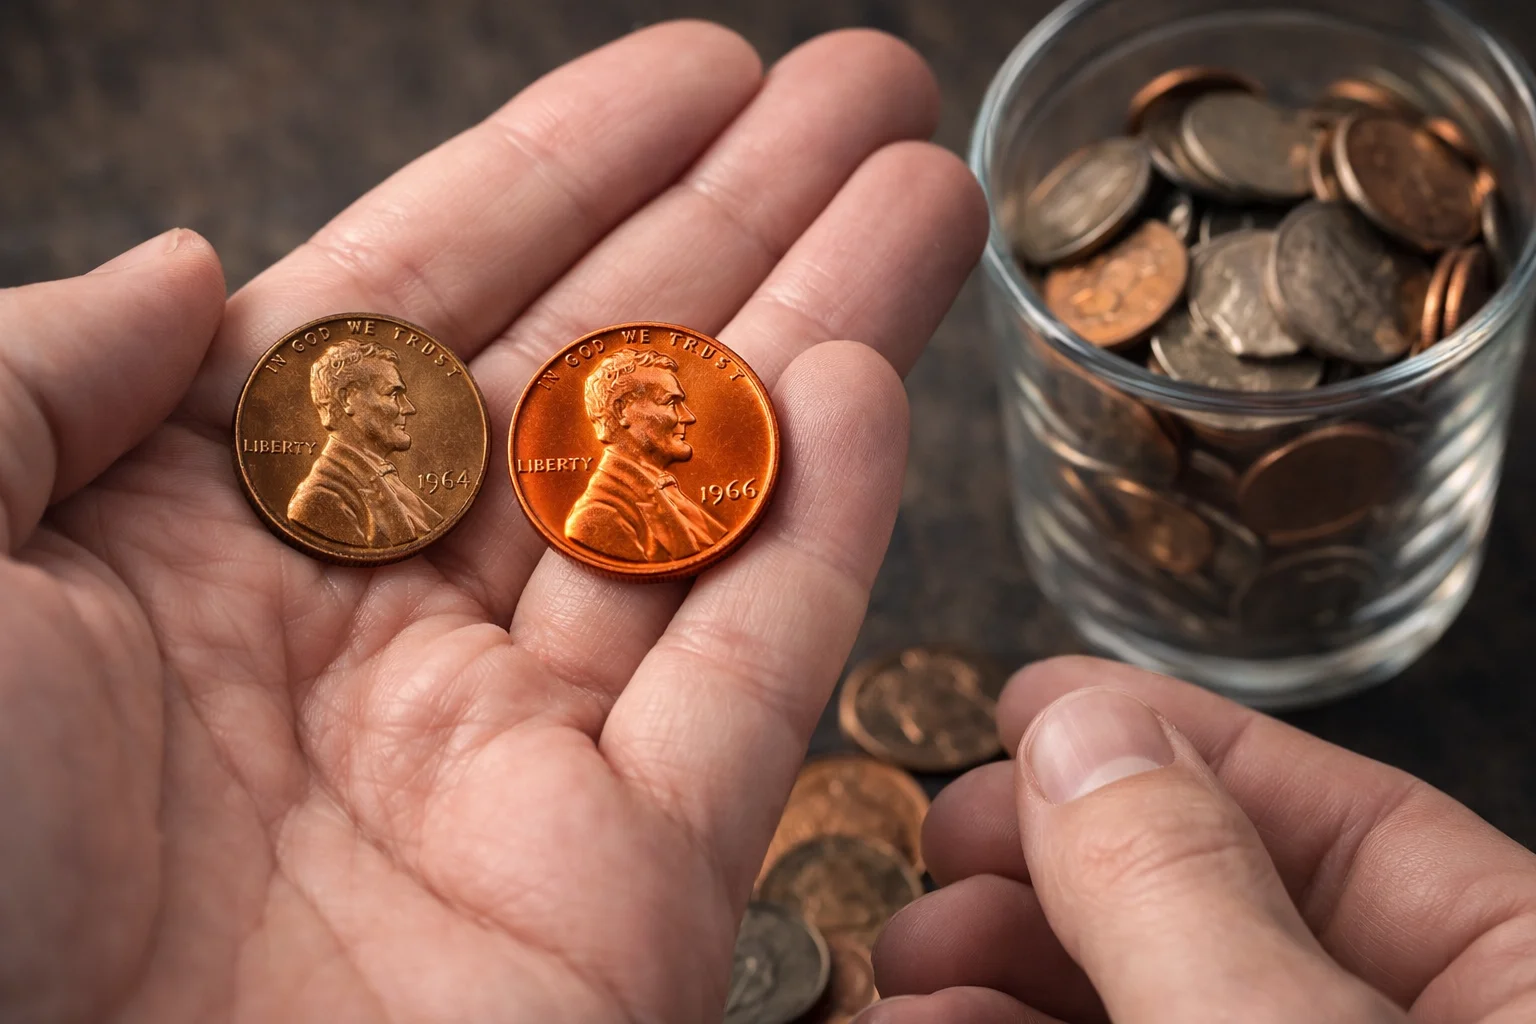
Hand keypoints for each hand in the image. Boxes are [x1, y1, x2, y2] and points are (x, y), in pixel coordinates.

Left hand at [0, 23, 983, 1021]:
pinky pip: (741, 682)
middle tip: (864, 93)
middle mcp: (371, 636)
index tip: (698, 72)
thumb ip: (33, 377)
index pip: (427, 300)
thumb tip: (197, 270)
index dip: (572, 170)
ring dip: (821, 336)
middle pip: (598, 381)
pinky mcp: (619, 890)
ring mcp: (509, 764)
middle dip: (741, 222)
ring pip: (699, 508)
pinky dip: (818, 534)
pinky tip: (874, 378)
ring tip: (925, 193)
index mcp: (197, 539)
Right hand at [867, 657, 1535, 1022]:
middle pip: (1227, 918)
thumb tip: (1081, 732)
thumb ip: (1188, 896)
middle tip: (945, 836)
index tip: (1025, 701)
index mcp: (1531, 1001)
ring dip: (1002, 972)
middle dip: (1058, 870)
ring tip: (908, 960)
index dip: (1175, 745)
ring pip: (1149, 1011)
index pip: (1362, 828)